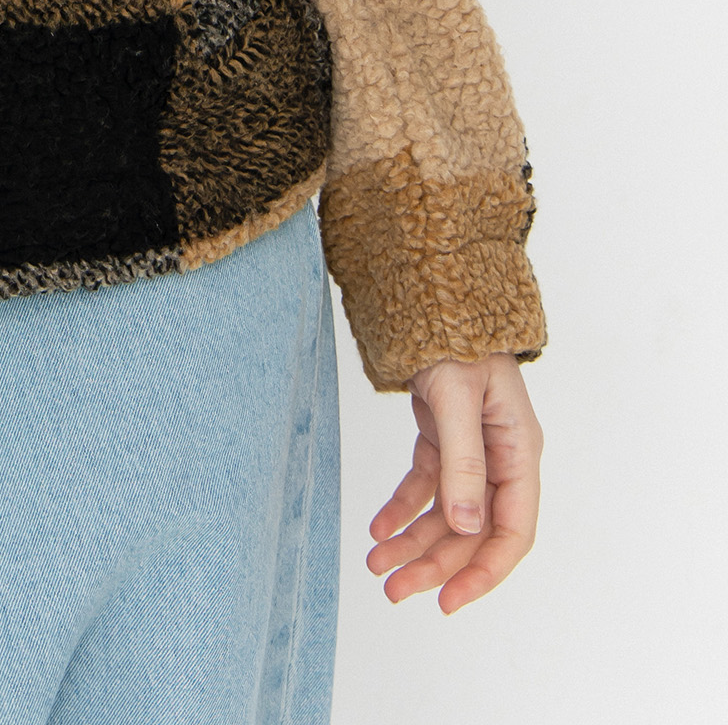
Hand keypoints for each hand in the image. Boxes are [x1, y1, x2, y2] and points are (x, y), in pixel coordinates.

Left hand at [367, 353, 540, 612]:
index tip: (448, 600)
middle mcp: (500, 459)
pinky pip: (426, 487)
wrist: (433, 296)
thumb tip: (468, 527)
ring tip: (378, 567)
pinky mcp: (445, 440)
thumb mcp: (458, 398)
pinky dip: (403, 509)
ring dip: (414, 543)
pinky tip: (379, 528)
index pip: (512, 531)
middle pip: (473, 531)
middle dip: (435, 564)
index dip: (484, 571)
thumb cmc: (456, 337)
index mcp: (519, 452)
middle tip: (393, 590)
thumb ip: (464, 462)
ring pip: (447, 515)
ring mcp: (473, 451)